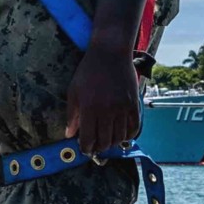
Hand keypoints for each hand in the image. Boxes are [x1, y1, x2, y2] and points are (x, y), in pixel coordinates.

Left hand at [66, 37, 140, 156]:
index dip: (86, 148)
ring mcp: (122, 108)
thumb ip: (72, 115)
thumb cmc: (88, 71)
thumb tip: (69, 134)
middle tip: (95, 147)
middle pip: (105, 141)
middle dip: (98, 148)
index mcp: (89, 108)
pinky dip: (128, 136)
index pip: (88, 138)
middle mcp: (107, 111)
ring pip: (119, 137)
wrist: (110, 53)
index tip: (84, 150)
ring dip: (112, 143)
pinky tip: (121, 135)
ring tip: (107, 141)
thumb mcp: (74, 91)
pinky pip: (134, 128)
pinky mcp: (134, 104)